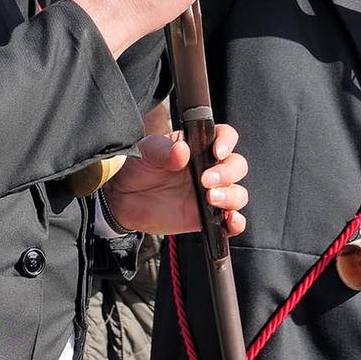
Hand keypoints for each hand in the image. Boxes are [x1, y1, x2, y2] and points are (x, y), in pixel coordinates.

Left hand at [103, 122, 249, 236]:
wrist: (122, 198)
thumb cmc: (137, 167)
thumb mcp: (146, 152)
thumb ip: (163, 150)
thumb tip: (182, 151)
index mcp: (199, 146)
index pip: (224, 137)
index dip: (227, 142)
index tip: (217, 152)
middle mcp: (210, 168)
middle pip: (237, 166)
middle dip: (228, 173)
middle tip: (206, 180)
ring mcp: (210, 194)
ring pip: (238, 193)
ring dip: (231, 197)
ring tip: (210, 199)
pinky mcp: (206, 217)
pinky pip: (230, 222)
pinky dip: (236, 222)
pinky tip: (229, 220)